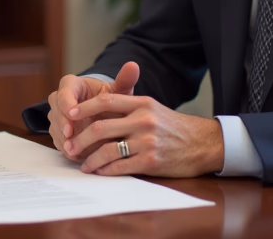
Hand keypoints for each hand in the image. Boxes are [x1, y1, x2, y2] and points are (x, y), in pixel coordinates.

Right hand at [48, 61, 138, 160]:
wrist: (105, 114)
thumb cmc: (110, 100)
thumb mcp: (118, 91)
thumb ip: (125, 80)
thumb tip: (134, 65)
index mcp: (71, 85)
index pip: (64, 92)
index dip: (67, 103)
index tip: (73, 112)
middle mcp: (60, 100)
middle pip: (56, 111)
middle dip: (62, 123)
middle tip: (70, 133)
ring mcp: (58, 118)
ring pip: (56, 129)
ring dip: (65, 139)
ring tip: (75, 147)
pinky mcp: (59, 134)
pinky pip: (60, 143)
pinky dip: (69, 149)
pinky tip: (78, 155)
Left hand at [65, 92, 224, 177]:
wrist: (203, 143)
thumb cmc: (174, 126)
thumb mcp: (153, 108)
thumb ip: (128, 107)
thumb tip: (97, 110)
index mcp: (142, 103)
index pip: (105, 101)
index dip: (84, 108)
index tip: (69, 113)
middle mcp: (143, 120)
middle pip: (100, 127)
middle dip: (80, 139)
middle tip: (68, 145)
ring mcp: (147, 141)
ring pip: (106, 150)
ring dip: (90, 159)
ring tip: (82, 163)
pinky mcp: (151, 161)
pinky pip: (119, 167)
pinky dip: (105, 170)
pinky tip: (98, 171)